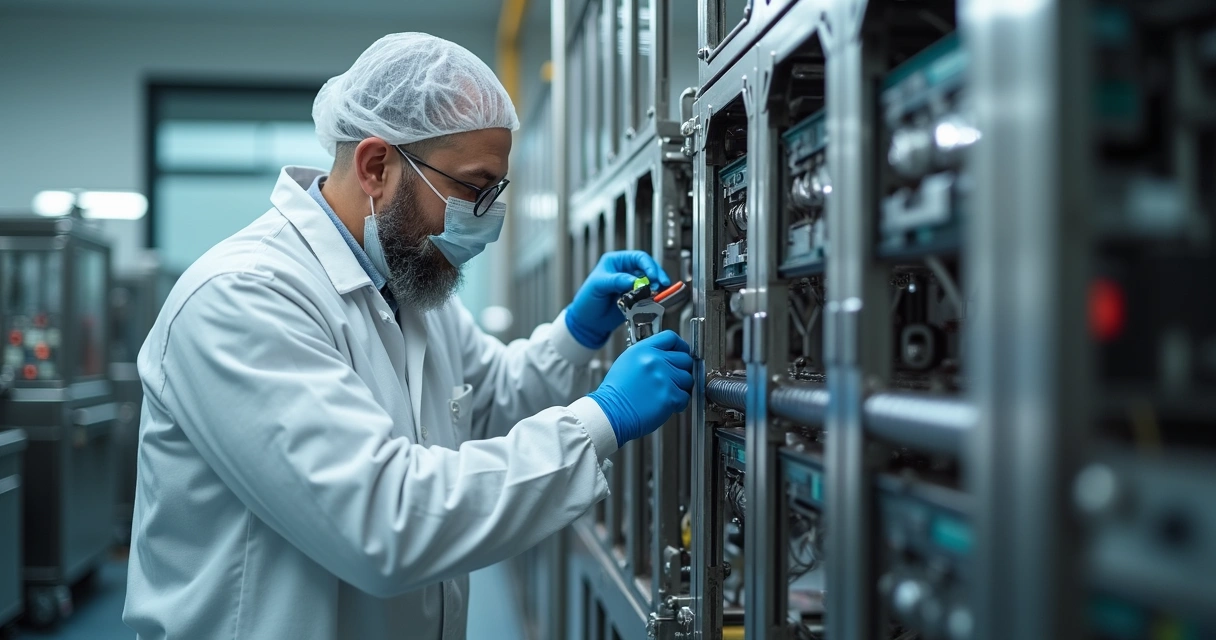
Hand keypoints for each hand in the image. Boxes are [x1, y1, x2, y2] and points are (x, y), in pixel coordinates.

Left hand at [565, 251, 670, 348]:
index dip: (648, 265)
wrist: (588, 322)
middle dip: (656, 275)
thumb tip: (634, 279)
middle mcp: (626, 271)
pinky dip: (653, 297)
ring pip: (651, 282)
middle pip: (648, 268)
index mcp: (616, 261)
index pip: (638, 258)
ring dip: (656, 287)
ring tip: (657, 293)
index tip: (653, 275)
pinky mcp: (636, 298)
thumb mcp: (598, 286)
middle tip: (661, 284)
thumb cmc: (587, 300)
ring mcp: (632, 284)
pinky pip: (649, 295)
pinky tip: (655, 300)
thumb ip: (616, 280)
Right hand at [588, 331, 692, 446]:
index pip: (671, 337)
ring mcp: (664, 378)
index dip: (680, 346)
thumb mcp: (627, 362)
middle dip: (681, 370)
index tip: (681, 353)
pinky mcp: (669, 396)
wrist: (611, 413)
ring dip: (681, 387)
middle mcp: (655, 360)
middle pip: (685, 359)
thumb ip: (648, 355)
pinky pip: (685, 397)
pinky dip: (679, 403)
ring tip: (667, 393)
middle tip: (674, 379)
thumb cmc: (616, 392)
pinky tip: (667, 404)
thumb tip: (666, 356)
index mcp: (644, 349)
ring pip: (688, 379)